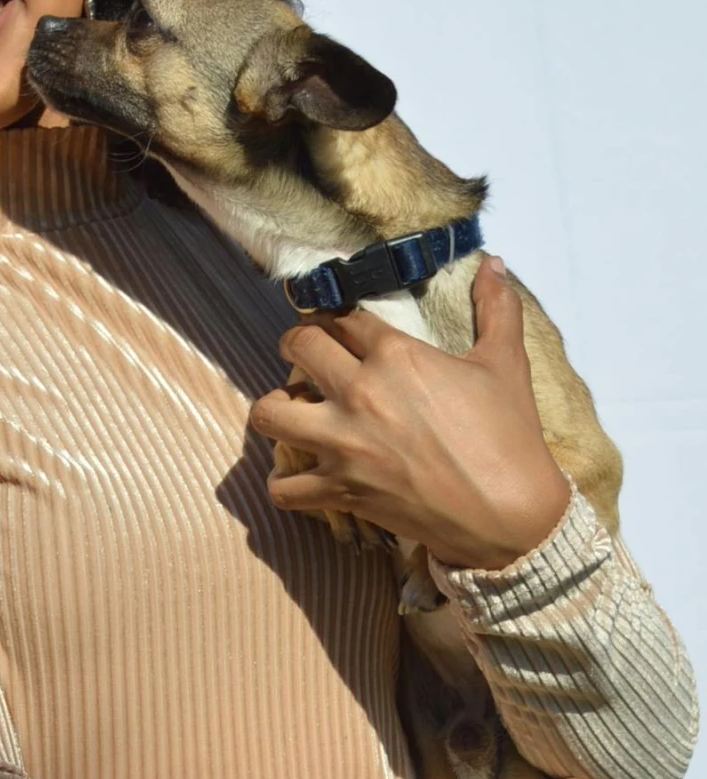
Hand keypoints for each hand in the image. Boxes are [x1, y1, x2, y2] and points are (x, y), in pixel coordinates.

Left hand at [249, 257, 571, 569]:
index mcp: (396, 355)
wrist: (507, 513)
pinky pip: (283, 488)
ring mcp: (343, 445)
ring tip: (293, 409)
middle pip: (297, 347)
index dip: (336, 315)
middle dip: (297, 345)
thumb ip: (497, 308)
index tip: (337, 322)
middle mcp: (359, 393)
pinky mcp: (340, 491)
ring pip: (270, 413)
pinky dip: (284, 483)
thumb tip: (494, 265)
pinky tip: (298, 474)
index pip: (343, 316)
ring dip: (275, 407)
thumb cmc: (509, 437)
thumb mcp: (506, 363)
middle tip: (307, 355)